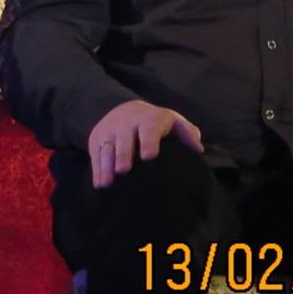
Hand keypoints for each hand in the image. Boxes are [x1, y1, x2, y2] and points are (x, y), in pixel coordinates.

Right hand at [87, 99, 202, 188]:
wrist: (124, 109)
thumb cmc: (155, 123)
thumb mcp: (173, 122)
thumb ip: (187, 133)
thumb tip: (197, 148)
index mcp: (148, 120)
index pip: (148, 130)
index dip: (148, 142)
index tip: (149, 156)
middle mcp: (126, 123)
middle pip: (124, 139)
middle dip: (123, 154)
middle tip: (124, 170)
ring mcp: (109, 130)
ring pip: (106, 147)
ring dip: (106, 165)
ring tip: (107, 183)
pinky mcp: (96, 139)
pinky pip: (95, 154)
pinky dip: (97, 169)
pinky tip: (100, 184)